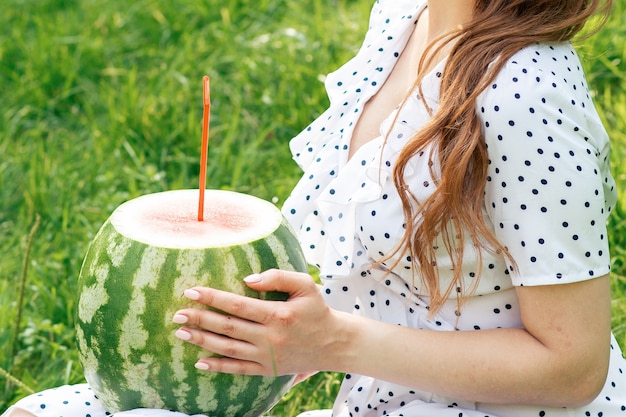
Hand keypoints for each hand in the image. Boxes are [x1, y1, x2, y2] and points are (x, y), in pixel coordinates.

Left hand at [172, 269, 341, 376]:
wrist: (334, 344)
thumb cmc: (317, 310)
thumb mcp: (305, 285)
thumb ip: (278, 277)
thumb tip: (248, 279)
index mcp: (278, 314)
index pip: (238, 305)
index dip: (213, 298)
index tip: (191, 291)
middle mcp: (271, 337)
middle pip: (228, 327)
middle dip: (200, 319)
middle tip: (177, 313)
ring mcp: (268, 356)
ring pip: (229, 349)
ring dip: (203, 341)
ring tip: (181, 332)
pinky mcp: (267, 370)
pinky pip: (238, 370)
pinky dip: (218, 366)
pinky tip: (200, 361)